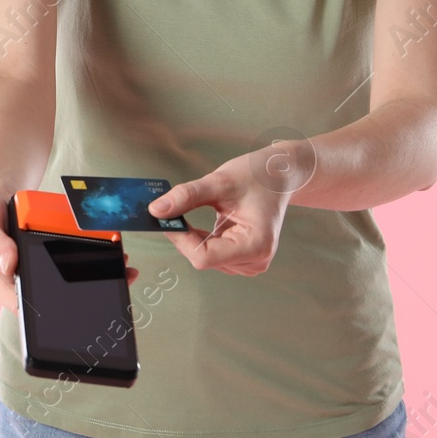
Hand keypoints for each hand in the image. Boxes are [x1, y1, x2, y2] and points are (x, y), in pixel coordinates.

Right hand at [0, 186, 137, 314]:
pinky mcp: (43, 258)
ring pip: (64, 283)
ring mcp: (31, 271)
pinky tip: (109, 252)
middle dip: (82, 296)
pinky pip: (67, 263)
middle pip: (50, 299)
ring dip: (93, 277)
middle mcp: (15, 282)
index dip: (47, 314)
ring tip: (121, 269)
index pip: (23, 307)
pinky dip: (89, 257)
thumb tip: (9, 265)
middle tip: (113, 284)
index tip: (75, 312)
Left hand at [146, 154, 293, 275]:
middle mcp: (255, 260)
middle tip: (172, 210)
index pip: (204, 257)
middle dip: (185, 235)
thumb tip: (156, 211)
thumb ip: (186, 197)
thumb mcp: (219, 182)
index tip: (166, 218)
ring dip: (193, 236)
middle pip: (203, 258)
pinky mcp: (244, 258)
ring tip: (201, 210)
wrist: (280, 175)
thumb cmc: (258, 176)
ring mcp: (250, 262)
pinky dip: (202, 237)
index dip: (181, 239)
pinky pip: (212, 253)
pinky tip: (212, 219)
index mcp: (255, 245)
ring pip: (205, 257)